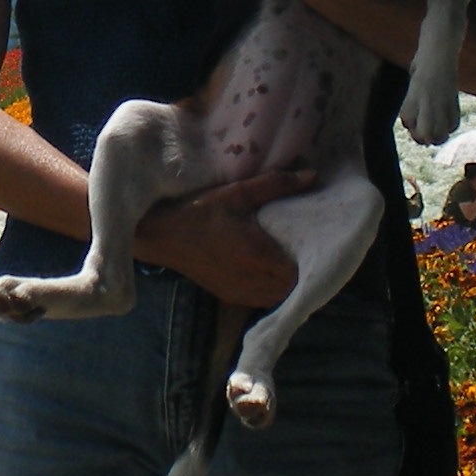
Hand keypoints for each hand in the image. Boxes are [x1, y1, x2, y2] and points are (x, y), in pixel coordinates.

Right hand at [131, 164, 316, 306]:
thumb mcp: (238, 192)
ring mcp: (237, 291)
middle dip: (300, 273)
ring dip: (284, 284)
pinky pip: (259, 300)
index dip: (310, 262)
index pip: (298, 273)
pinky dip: (268, 290)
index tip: (313, 245)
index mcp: (256, 255)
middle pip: (290, 289)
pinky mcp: (227, 295)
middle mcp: (249, 279)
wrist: (162, 234)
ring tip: (286, 262)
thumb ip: (277, 184)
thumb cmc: (200, 210)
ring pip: (276, 298)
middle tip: (303, 252)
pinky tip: (266, 272)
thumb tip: (312, 175)